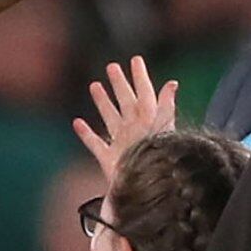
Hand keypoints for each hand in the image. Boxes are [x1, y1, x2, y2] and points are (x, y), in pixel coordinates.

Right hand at [73, 55, 177, 178]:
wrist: (147, 190)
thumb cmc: (157, 159)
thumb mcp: (163, 128)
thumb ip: (166, 106)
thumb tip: (172, 83)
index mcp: (148, 120)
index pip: (144, 93)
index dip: (140, 76)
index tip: (135, 59)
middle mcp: (134, 129)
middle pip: (125, 101)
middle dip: (119, 84)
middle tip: (111, 67)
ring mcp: (121, 143)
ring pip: (110, 117)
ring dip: (102, 102)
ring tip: (95, 86)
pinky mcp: (108, 159)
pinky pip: (95, 143)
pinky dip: (86, 133)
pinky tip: (78, 123)